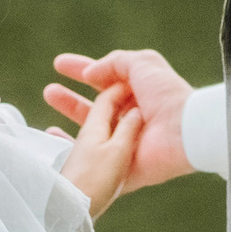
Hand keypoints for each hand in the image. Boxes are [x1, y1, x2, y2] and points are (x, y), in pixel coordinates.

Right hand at [46, 49, 194, 193]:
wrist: (181, 132)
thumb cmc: (166, 96)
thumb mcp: (142, 64)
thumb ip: (115, 63)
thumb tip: (90, 72)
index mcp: (138, 95)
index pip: (104, 81)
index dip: (81, 70)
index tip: (58, 64)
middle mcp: (130, 120)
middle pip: (93, 109)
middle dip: (70, 99)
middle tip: (48, 91)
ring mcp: (124, 145)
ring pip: (90, 135)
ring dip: (69, 119)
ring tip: (48, 104)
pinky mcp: (121, 169)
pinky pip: (93, 165)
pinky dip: (73, 154)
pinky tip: (53, 143)